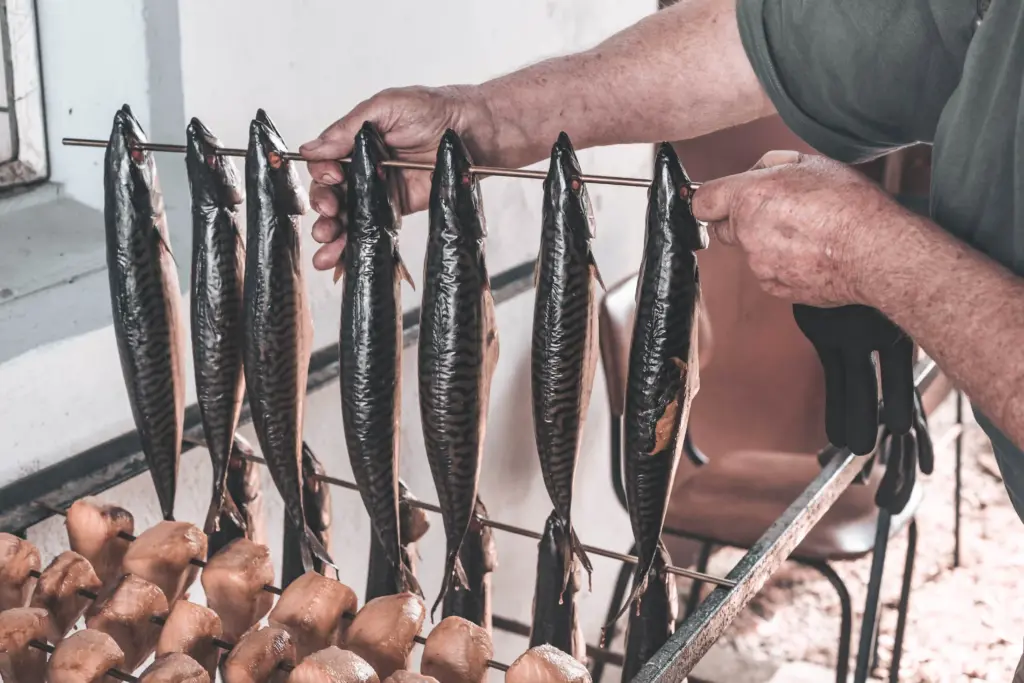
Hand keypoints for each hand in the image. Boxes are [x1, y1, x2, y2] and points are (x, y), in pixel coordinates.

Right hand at [298, 85, 497, 270]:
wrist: (473, 131)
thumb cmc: (433, 109)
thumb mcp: (387, 107)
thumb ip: (348, 129)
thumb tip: (310, 148)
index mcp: (355, 143)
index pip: (324, 162)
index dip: (322, 173)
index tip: (332, 178)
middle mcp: (363, 168)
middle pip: (330, 193)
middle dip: (324, 206)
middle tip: (329, 213)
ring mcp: (378, 192)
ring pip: (346, 215)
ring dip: (331, 232)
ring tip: (326, 243)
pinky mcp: (396, 212)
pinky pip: (370, 230)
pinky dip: (352, 247)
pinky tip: (338, 260)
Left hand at [691, 151, 900, 306]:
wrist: (875, 252)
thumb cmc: (850, 206)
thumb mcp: (811, 164)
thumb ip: (772, 166)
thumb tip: (757, 172)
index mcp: (749, 197)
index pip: (702, 201)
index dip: (710, 199)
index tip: (718, 199)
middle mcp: (747, 232)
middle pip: (723, 228)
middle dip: (740, 219)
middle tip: (775, 212)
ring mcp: (759, 264)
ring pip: (750, 251)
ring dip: (767, 242)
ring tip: (806, 233)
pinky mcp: (774, 287)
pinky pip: (768, 272)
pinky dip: (783, 264)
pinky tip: (811, 253)